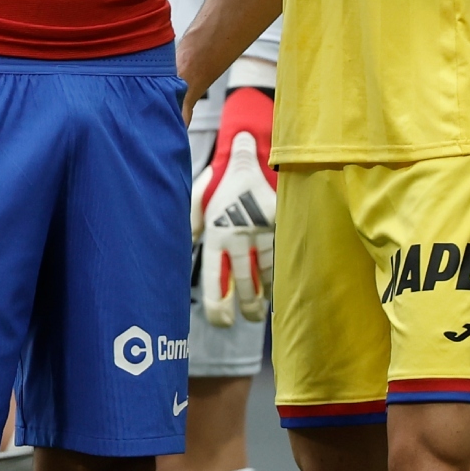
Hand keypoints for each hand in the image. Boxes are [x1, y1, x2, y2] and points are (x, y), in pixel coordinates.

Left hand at [192, 132, 275, 326]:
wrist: (252, 149)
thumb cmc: (222, 178)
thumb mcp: (199, 198)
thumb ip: (190, 223)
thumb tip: (187, 247)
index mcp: (215, 231)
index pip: (215, 276)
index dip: (218, 303)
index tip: (221, 321)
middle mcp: (238, 234)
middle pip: (244, 282)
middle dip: (247, 306)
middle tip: (248, 319)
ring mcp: (262, 230)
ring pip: (267, 272)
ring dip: (265, 295)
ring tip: (261, 312)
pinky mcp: (281, 223)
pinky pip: (282, 254)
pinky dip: (281, 273)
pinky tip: (280, 288)